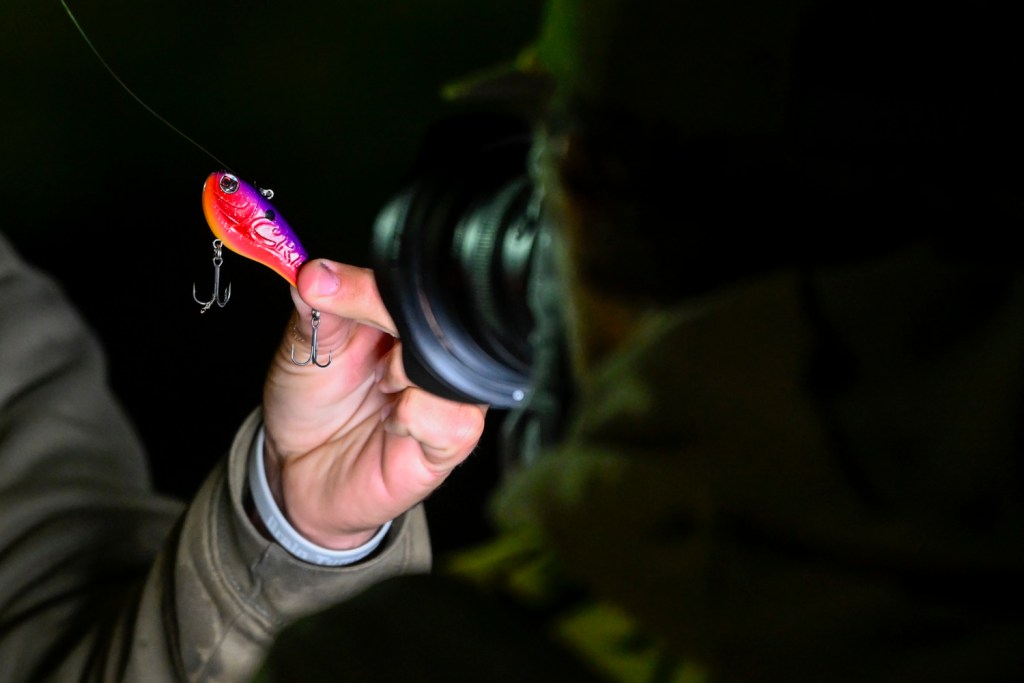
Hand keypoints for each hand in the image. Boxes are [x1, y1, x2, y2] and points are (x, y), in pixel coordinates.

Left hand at [261, 258, 486, 549]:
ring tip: (379, 387)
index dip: (370, 287)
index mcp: (409, 318)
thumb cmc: (312, 404)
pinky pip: (453, 419)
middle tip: (347, 346)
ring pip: (451, 365)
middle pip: (440, 319)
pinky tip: (392, 424)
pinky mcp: (454, 440)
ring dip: (404, 373)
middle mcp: (439, 351)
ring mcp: (452, 395)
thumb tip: (317, 273)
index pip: (412, 287)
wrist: (300, 470)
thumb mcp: (304, 349)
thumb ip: (318, 310)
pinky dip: (414, 418)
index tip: (322, 285)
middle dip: (385, 325)